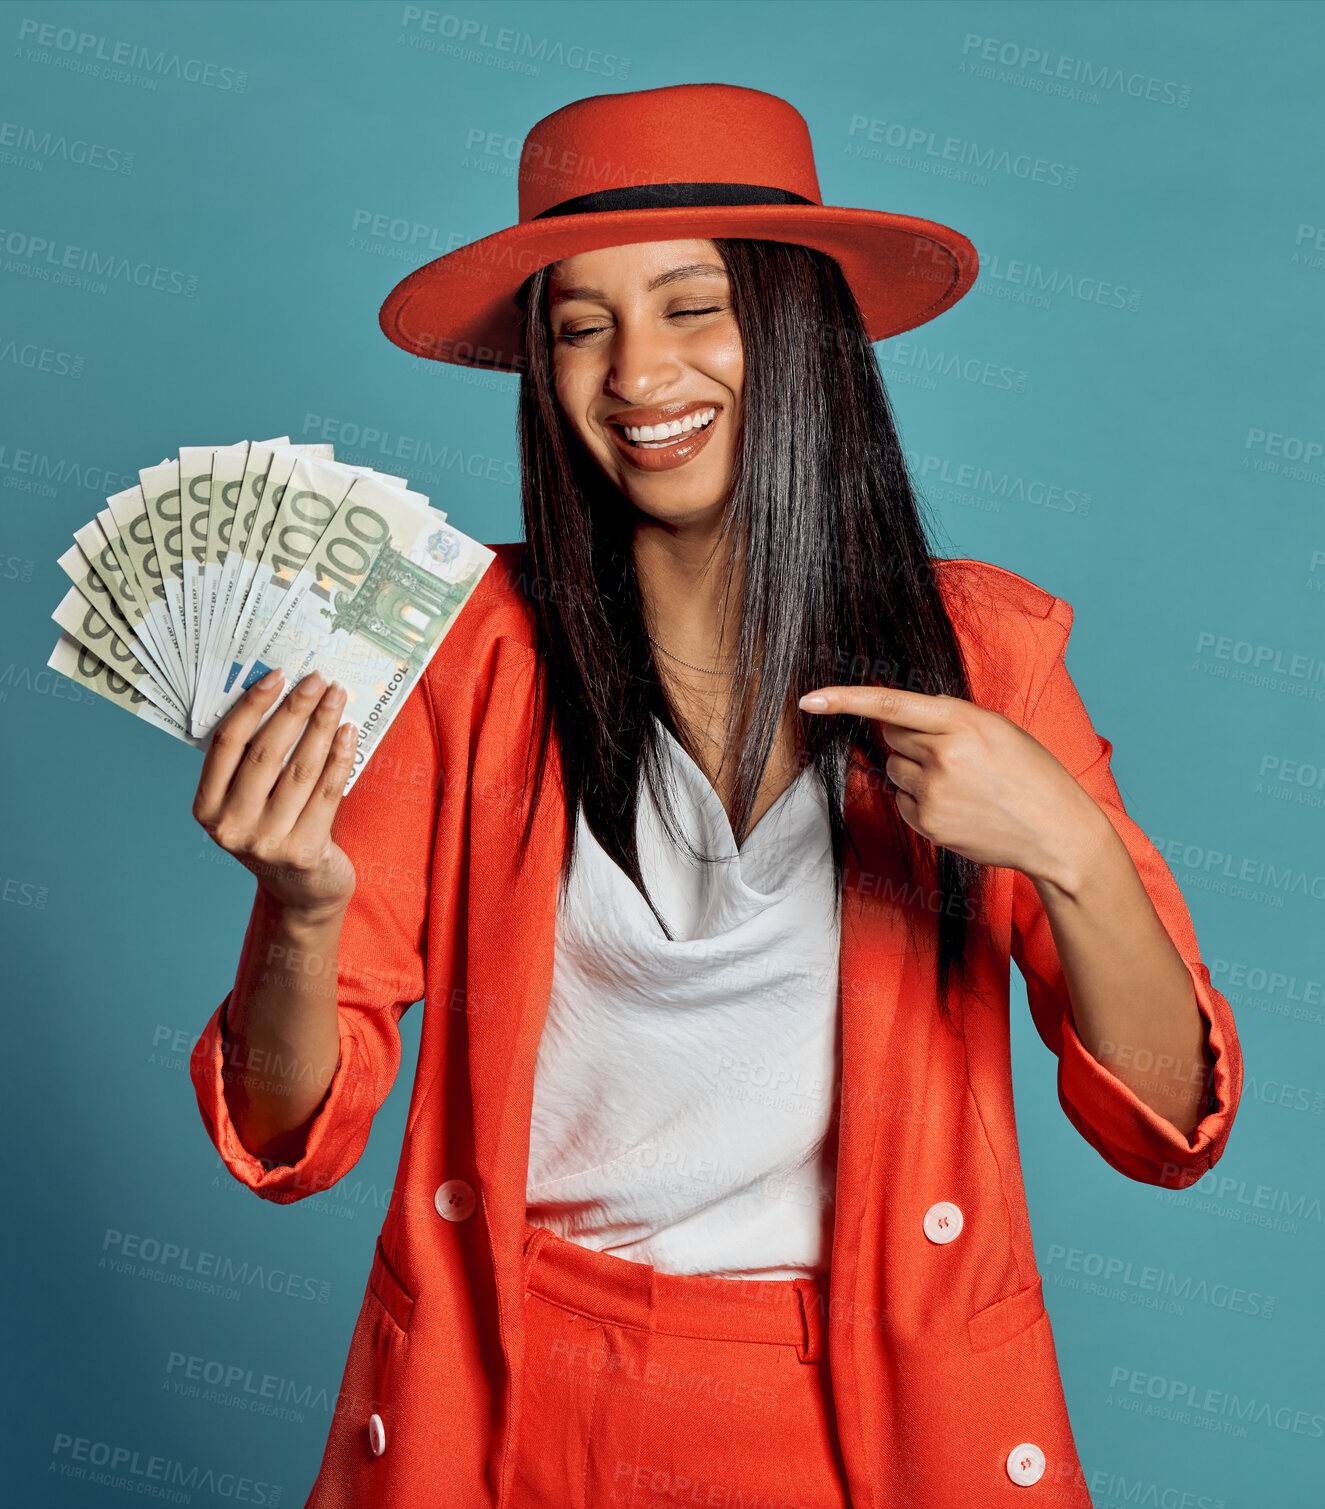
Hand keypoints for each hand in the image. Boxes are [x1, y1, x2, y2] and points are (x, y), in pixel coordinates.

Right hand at [193, 669, 358, 919]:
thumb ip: (251, 762)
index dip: (252, 705)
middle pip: (266, 753)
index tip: (277, 676)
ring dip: (322, 726)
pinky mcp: (305, 851)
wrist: (301, 892)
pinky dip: (340, 757)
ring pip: (300, 769)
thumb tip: (280, 696)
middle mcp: (231, 827)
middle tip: (317, 679)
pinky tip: (348, 732)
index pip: (226, 744)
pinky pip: (327, 791)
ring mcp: (267, 842)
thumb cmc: (274, 831)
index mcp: (206, 809)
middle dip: (295, 710)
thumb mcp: (248, 802)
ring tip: (337, 697)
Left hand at [797, 685, 1107, 886]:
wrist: (1057, 831)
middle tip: (953, 754)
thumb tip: (892, 719)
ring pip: (894, 769)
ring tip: (962, 784)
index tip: (808, 699)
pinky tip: (957, 806)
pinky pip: (901, 801)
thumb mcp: (996, 730)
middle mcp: (942, 754)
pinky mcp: (928, 823)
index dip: (844, 699)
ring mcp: (933, 791)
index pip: (890, 704)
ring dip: (915, 772)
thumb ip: (945, 719)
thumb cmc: (1030, 774)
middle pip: (891, 736)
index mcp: (962, 721)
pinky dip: (919, 801)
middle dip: (910, 739)